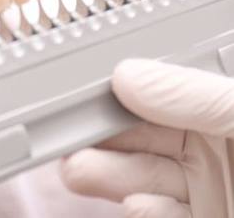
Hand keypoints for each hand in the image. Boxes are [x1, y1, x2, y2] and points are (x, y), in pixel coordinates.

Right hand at [60, 59, 233, 216]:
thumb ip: (193, 95)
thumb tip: (128, 75)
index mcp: (212, 104)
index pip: (154, 91)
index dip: (117, 89)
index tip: (83, 90)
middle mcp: (206, 143)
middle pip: (137, 134)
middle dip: (99, 133)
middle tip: (67, 132)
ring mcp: (204, 186)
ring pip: (141, 174)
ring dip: (107, 172)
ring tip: (78, 168)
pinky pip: (162, 216)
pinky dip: (145, 211)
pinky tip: (134, 203)